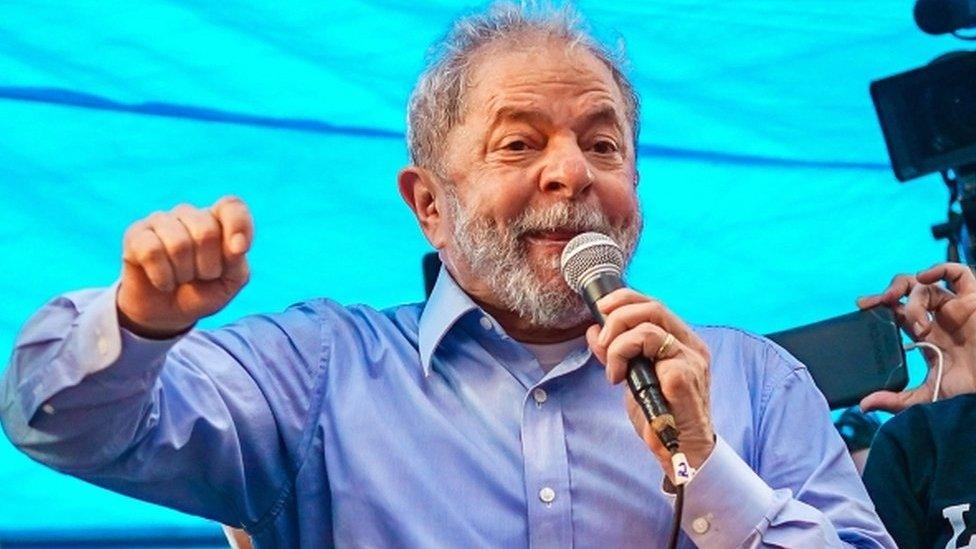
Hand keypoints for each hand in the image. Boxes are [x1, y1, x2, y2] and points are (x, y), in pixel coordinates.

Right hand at [117, 196, 253, 337]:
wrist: (166, 314)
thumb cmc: (202, 292)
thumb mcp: (230, 283)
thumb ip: (237, 262)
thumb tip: (236, 247)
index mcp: (217, 220)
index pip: (232, 206)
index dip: (239, 225)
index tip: (240, 250)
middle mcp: (189, 214)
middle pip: (207, 232)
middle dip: (208, 267)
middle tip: (201, 277)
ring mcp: (160, 221)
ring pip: (179, 244)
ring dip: (184, 274)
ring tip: (181, 279)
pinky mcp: (135, 234)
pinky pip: (152, 251)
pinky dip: (163, 277)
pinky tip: (163, 282)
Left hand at [586, 289, 714, 477]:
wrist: (681, 451)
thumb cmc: (661, 416)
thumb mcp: (634, 378)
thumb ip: (618, 352)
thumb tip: (595, 330)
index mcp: (682, 342)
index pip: (654, 305)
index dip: (626, 299)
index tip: (602, 308)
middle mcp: (691, 346)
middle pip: (653, 307)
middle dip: (618, 318)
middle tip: (603, 343)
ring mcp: (690, 360)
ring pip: (648, 328)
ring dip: (618, 345)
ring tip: (613, 370)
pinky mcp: (683, 376)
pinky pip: (650, 351)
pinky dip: (624, 359)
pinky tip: (620, 380)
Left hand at [857, 262, 975, 412]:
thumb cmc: (968, 392)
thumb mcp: (927, 396)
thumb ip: (896, 400)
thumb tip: (864, 405)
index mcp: (925, 334)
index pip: (898, 311)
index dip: (880, 305)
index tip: (862, 307)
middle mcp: (938, 318)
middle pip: (908, 291)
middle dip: (888, 292)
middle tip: (875, 303)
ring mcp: (956, 308)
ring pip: (926, 288)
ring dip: (915, 303)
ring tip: (918, 325)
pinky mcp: (974, 301)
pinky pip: (959, 273)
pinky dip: (940, 269)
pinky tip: (925, 278)